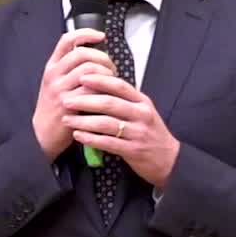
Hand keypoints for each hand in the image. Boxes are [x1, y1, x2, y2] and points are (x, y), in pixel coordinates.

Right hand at [33, 30, 115, 159]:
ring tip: (112, 83)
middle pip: (83, 54)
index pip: (66, 40)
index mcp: (51, 67)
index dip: (85, 34)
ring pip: (90, 70)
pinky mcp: (69, 104)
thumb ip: (70, 70)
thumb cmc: (55, 109)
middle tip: (112, 69)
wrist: (42, 135)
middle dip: (104, 58)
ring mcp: (60, 89)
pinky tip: (109, 95)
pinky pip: (92, 90)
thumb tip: (96, 56)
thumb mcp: (56, 84)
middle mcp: (54, 75)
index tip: (101, 36)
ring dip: (106, 74)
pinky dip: (105, 90)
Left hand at [65, 70, 180, 189]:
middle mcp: (141, 115)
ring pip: (106, 124)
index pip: (119, 86)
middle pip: (109, 103)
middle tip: (66, 100)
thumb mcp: (143, 111)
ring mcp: (138, 133)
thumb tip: (101, 85)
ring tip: (67, 119)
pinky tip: (78, 136)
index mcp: (142, 102)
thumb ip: (126, 100)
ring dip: (83, 121)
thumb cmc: (151, 133)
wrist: (169, 159)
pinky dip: (90, 139)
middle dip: (85, 101)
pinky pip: (107, 143)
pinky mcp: (133, 150)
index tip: (81, 77)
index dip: (100, 80)